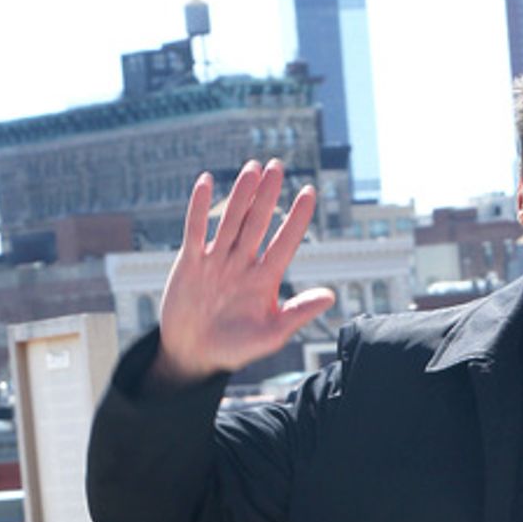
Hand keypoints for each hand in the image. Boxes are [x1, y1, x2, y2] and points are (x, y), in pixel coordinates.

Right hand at [151, 161, 335, 386]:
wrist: (194, 356)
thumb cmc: (236, 349)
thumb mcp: (271, 335)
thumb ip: (298, 313)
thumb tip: (331, 296)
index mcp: (265, 280)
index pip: (285, 242)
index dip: (297, 218)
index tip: (309, 193)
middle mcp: (242, 264)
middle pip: (258, 223)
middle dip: (268, 195)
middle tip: (278, 165)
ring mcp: (217, 260)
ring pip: (230, 220)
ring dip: (241, 195)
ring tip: (253, 168)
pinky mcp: (191, 262)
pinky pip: (195, 229)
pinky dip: (199, 207)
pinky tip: (206, 181)